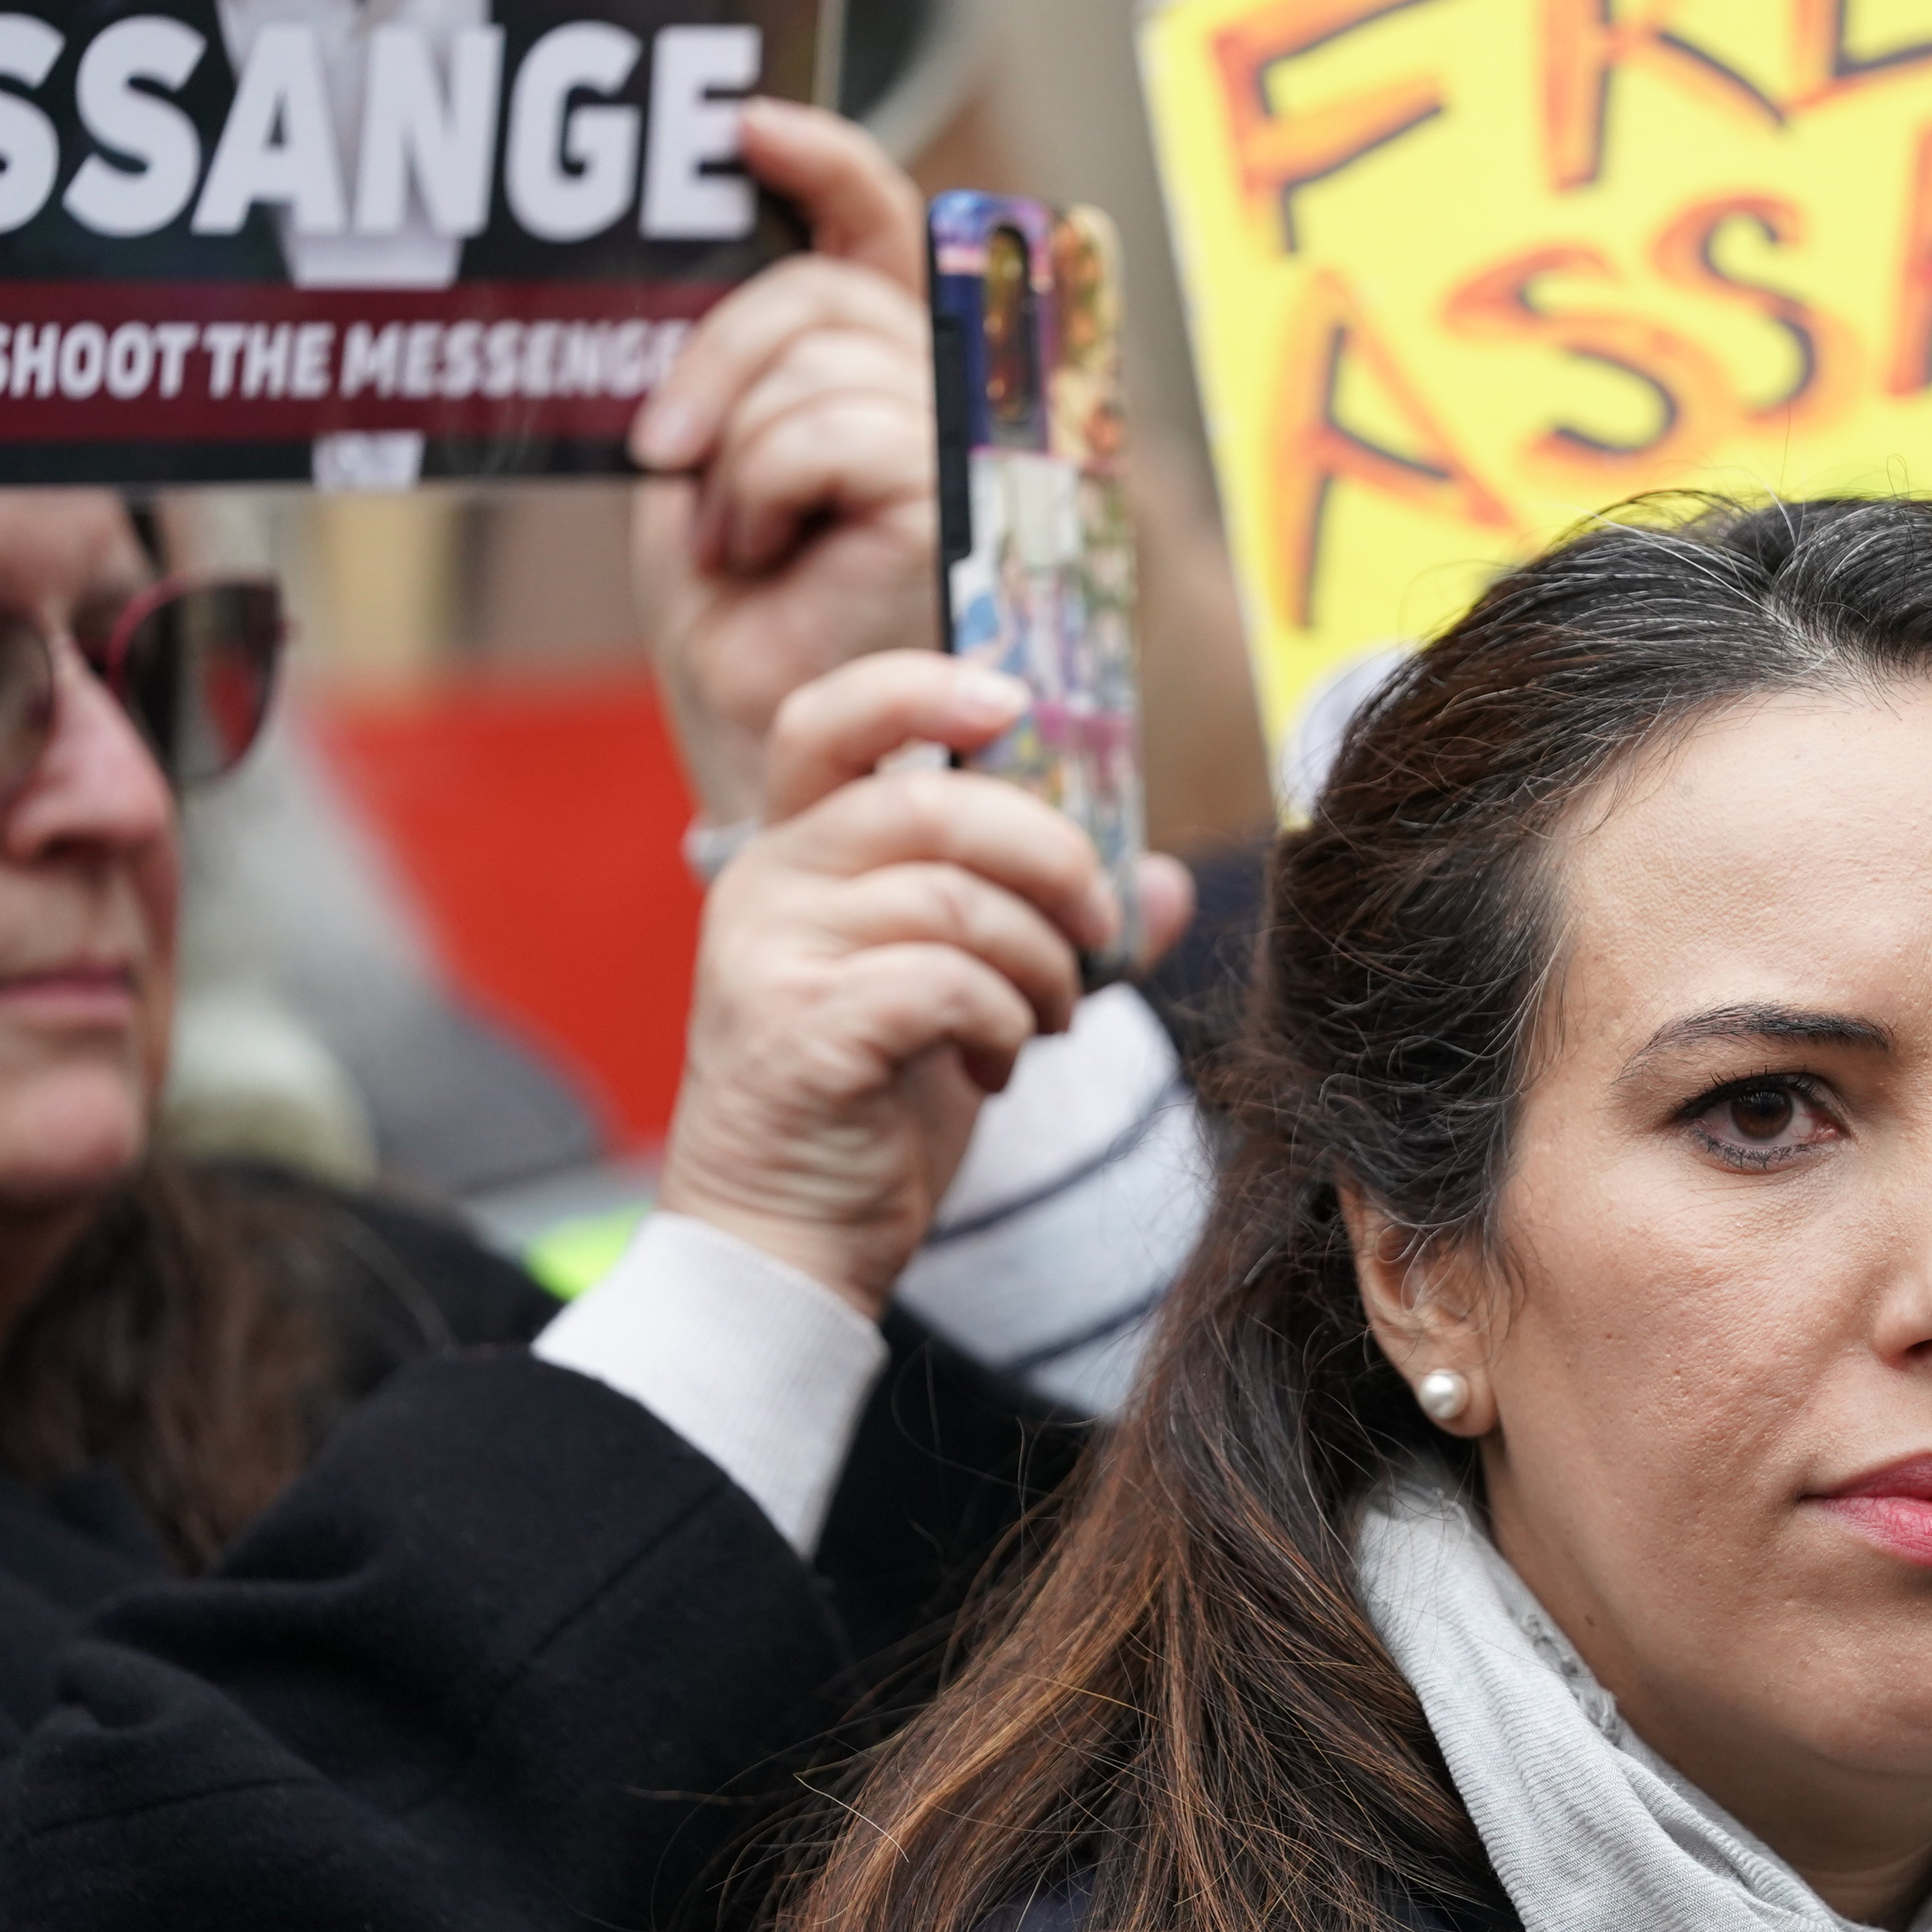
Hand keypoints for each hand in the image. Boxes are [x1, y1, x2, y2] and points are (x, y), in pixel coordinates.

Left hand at [629, 97, 936, 827]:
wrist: (767, 755)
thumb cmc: (745, 631)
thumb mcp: (719, 469)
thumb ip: (747, 371)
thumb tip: (722, 255)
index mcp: (895, 380)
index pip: (884, 236)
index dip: (827, 167)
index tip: (745, 129)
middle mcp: (952, 403)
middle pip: (823, 294)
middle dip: (719, 362)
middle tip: (669, 459)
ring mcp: (966, 448)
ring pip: (811, 368)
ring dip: (736, 461)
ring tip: (744, 549)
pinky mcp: (954, 497)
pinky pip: (821, 433)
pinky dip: (761, 494)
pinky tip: (767, 562)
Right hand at [658, 652, 1194, 1315]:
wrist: (785, 1241)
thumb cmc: (871, 1110)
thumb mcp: (967, 999)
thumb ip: (1046, 927)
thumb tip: (1167, 885)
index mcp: (794, 852)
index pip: (828, 722)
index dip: (920, 690)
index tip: (1013, 701)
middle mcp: (765, 884)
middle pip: (930, 807)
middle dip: (1051, 857)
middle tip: (1100, 925)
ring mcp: (769, 955)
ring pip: (952, 899)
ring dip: (1039, 961)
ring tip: (1050, 1019)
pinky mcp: (796, 1030)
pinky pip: (943, 983)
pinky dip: (1002, 1021)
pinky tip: (998, 1066)